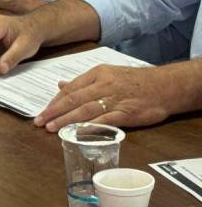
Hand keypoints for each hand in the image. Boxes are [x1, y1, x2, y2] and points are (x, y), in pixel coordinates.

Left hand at [34, 65, 175, 131]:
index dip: (54, 101)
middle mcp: (103, 85)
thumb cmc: (135, 81)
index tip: (42, 112)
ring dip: (66, 120)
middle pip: (73, 99)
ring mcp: (115, 99)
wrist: (166, 85)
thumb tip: (61, 85)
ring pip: (85, 109)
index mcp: (97, 74)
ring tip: (52, 128)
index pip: (70, 89)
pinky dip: (91, 126)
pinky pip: (106, 120)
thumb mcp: (107, 74)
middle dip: (54, 111)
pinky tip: (78, 132)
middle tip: (40, 121)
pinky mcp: (127, 112)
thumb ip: (83, 82)